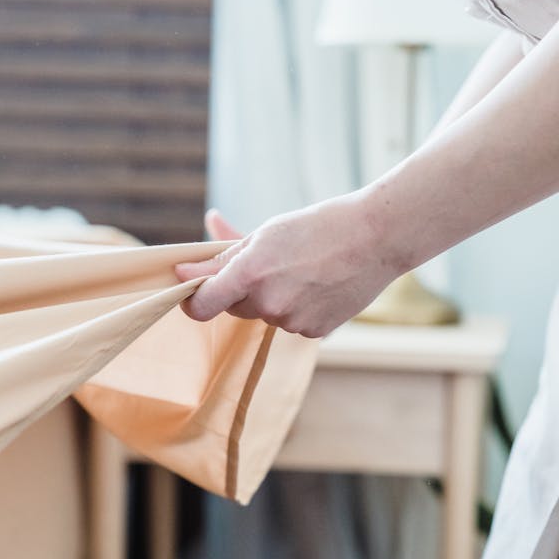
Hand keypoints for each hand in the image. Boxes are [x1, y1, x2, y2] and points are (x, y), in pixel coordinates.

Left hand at [176, 193, 402, 337]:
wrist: (376, 238)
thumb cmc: (319, 227)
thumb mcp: (266, 233)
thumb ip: (222, 257)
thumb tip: (183, 271)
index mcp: (251, 273)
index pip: (201, 305)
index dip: (193, 300)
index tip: (194, 290)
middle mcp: (268, 303)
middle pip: (234, 306)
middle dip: (242, 289)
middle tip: (270, 262)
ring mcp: (292, 321)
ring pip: (266, 314)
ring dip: (274, 297)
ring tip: (305, 270)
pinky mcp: (313, 332)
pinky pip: (291, 323)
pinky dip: (299, 308)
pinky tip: (321, 286)